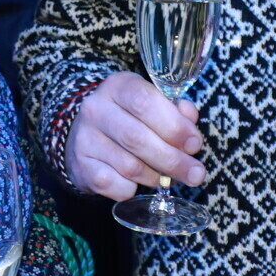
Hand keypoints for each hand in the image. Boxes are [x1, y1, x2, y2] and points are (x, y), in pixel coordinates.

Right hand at [67, 71, 204, 200]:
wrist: (87, 136)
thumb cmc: (130, 119)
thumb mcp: (153, 105)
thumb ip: (176, 112)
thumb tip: (191, 132)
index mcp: (118, 86)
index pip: (145, 102)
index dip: (174, 126)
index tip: (194, 144)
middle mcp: (96, 109)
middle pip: (137, 138)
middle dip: (173, 160)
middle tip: (195, 174)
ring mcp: (84, 139)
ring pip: (129, 166)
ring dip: (156, 177)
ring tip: (166, 178)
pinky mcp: (80, 167)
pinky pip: (114, 185)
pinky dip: (132, 188)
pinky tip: (136, 182)